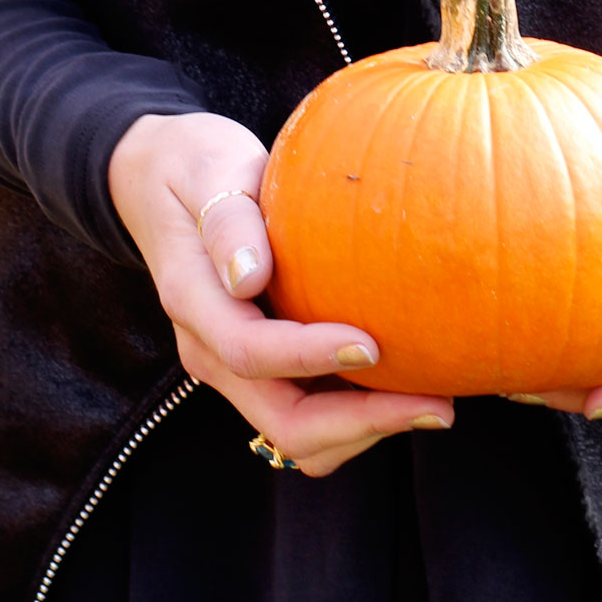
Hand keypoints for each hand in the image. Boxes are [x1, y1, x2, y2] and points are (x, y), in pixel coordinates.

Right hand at [108, 109, 453, 475]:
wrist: (163, 180)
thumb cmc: (198, 165)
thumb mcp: (209, 168)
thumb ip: (227, 222)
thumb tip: (249, 278)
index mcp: (193, 302)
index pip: (251, 352)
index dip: (313, 357)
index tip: (374, 343)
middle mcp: (211, 349)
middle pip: (284, 423)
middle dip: (362, 424)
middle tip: (437, 403)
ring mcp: (234, 366)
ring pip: (298, 436)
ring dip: (365, 430)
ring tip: (432, 399)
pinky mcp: (261, 367)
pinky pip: (309, 412)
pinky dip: (358, 414)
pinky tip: (406, 381)